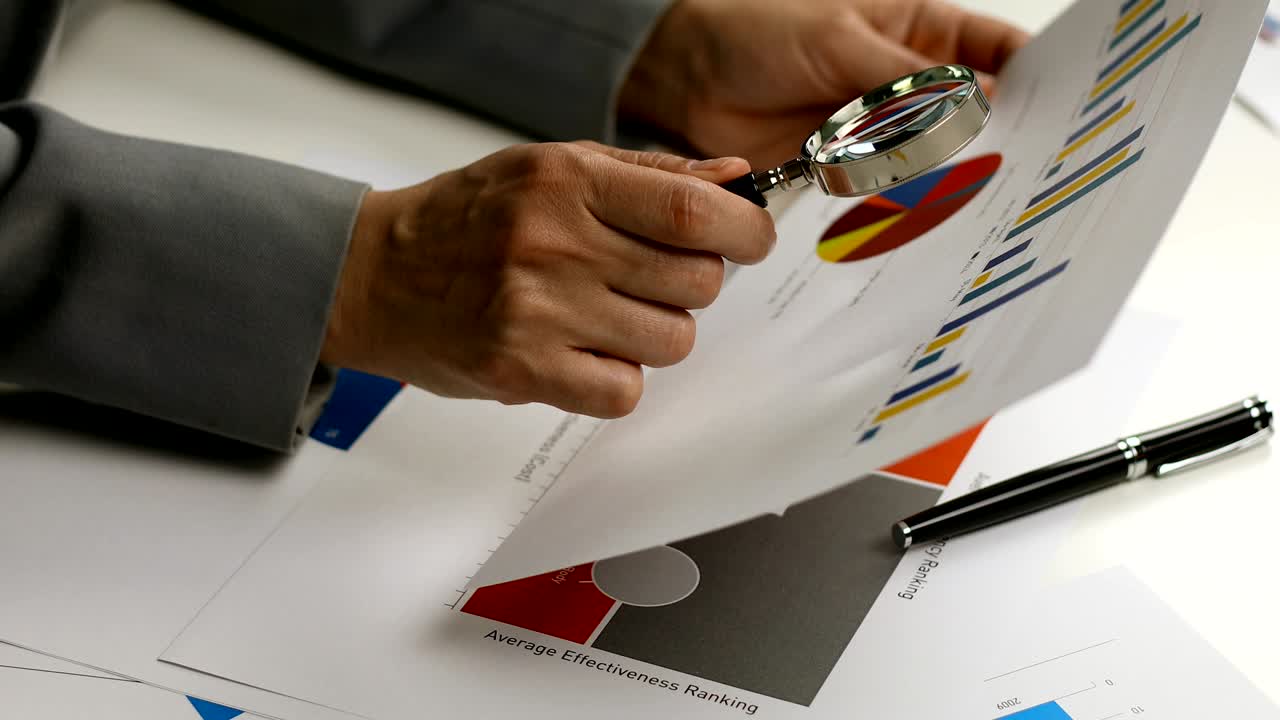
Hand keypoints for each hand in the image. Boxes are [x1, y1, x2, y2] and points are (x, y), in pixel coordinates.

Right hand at [320, 142, 774, 417]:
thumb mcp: (550, 167)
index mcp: (567, 182)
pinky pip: (623, 392)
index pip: (693, 211)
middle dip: (693, 285)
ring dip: (657, 334)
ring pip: (670, 342)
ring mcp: (537, 312)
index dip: (743, 231)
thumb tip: (732, 178)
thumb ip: (645, 174)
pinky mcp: (522, 371)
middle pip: (694, 283)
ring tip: (610, 316)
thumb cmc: (465, 219)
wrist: (373, 275)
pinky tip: (586, 354)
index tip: (749, 241)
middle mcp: (554, 243)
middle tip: (654, 279)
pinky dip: (618, 378)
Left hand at [620, 0, 1029, 167]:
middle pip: (971, 117)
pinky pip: (882, 193)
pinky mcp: (844, 172)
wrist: (684, 76)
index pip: (996, 54)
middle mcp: (906, 87)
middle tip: (1029, 176)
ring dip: (950, 182)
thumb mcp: (839, 42)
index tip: (1066, 114)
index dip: (1034, 80)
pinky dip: (899, 207)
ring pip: (930, 160)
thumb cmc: (757, 32)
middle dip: (999, 143)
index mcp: (920, 33)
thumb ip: (904, 82)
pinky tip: (921, 223)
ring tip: (984, 208)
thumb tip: (976, 108)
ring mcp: (877, 132)